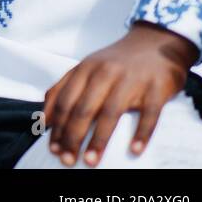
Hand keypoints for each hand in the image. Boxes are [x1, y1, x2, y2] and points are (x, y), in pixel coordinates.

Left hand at [42, 21, 197, 166]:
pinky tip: (134, 149)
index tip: (52, 147)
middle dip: (72, 136)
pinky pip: (149, 113)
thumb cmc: (117, 61)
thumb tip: (45, 118)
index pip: (64, 100)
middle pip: (83, 108)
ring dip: (99, 139)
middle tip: (67, 159)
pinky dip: (141, 133)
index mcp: (85, 69)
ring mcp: (131, 80)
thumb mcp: (87, 67)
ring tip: (91, 160)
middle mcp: (104, 73)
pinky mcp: (156, 87)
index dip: (56, 126)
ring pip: (110, 112)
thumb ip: (65, 88)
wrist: (155, 41)